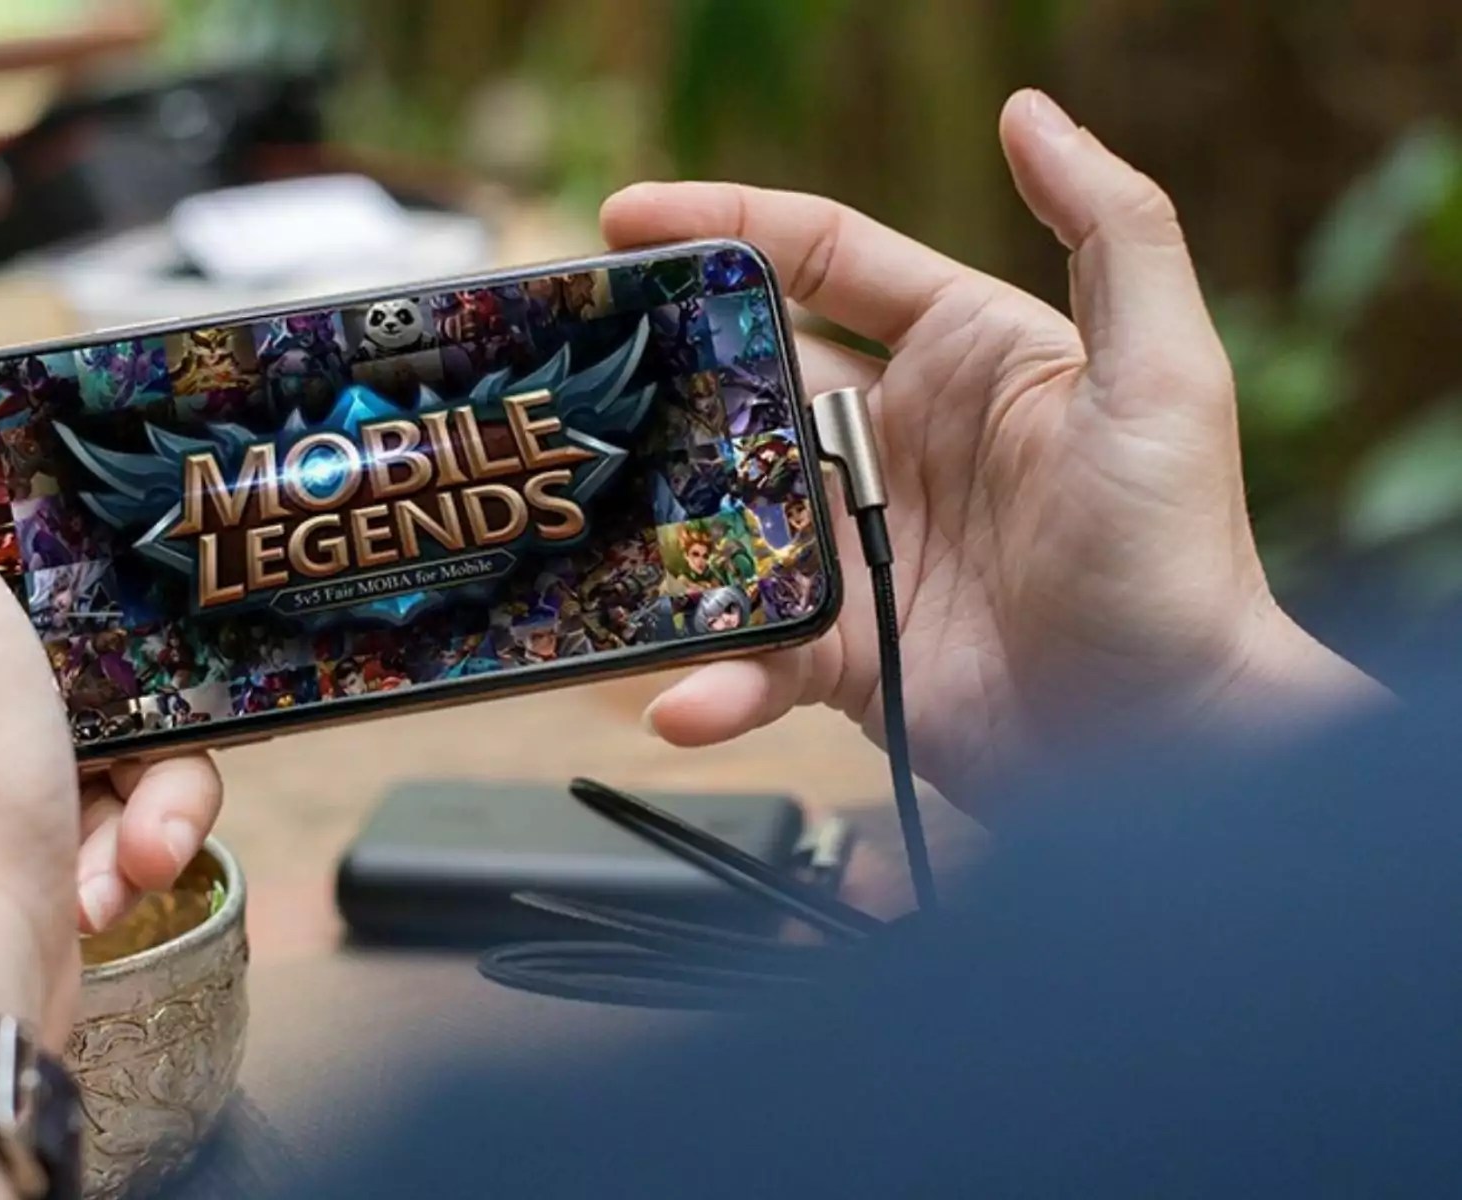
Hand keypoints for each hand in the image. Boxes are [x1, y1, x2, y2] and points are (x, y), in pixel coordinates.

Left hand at [0, 397, 222, 1041]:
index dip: (53, 524)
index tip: (122, 536)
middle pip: (75, 627)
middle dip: (142, 672)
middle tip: (177, 692)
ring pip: (120, 723)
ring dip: (159, 779)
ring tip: (149, 831)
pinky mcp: (23, 848)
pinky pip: (122, 811)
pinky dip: (139, 841)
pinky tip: (122, 878)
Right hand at [606, 90, 1382, 811]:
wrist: (1173, 740)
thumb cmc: (1181, 554)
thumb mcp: (1162, 376)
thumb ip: (1113, 229)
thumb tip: (1030, 112)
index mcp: (960, 355)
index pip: (822, 260)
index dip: (724, 226)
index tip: (626, 216)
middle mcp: (893, 440)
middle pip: (745, 380)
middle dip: (658, 370)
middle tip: (577, 372)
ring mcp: (857, 544)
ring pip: (723, 514)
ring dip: (658, 528)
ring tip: (591, 535)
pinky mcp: (842, 648)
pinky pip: (753, 651)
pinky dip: (714, 678)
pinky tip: (685, 698)